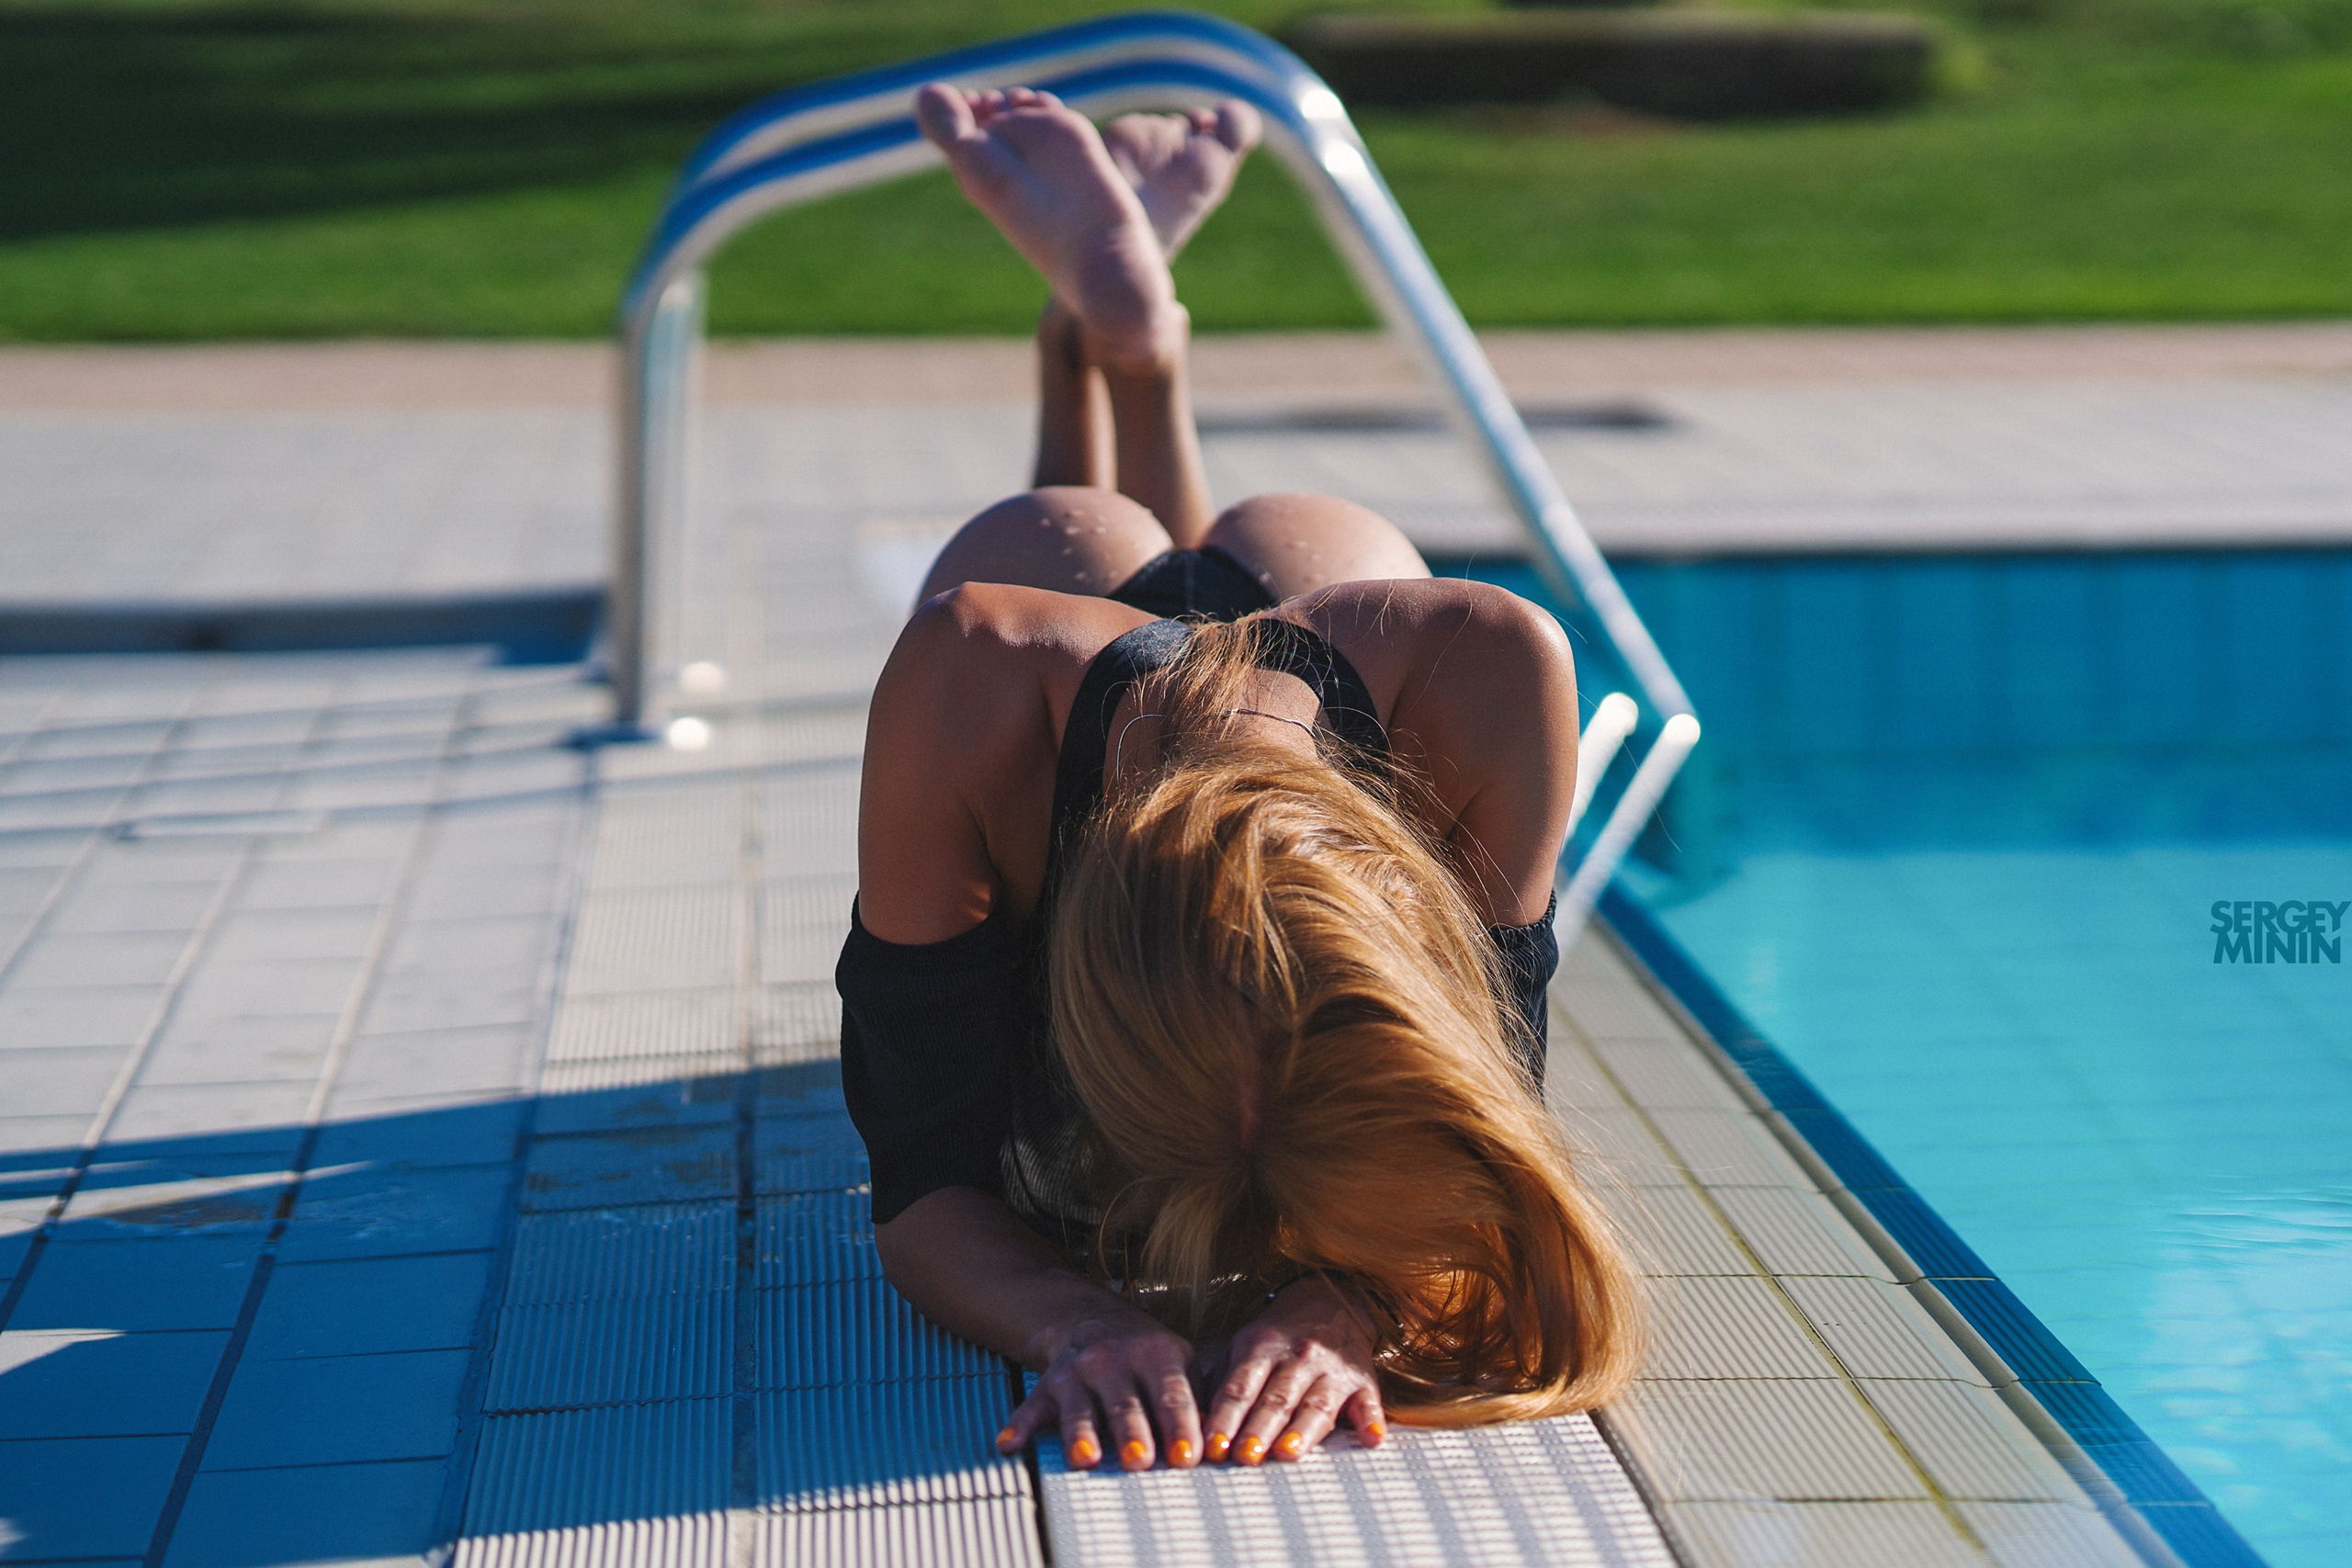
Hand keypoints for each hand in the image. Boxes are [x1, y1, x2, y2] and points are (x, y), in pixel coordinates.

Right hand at [999, 1308, 1202, 1470]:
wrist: (1093, 1318)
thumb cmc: (1147, 1354)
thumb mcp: (1179, 1363)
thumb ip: (1197, 1401)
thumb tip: (1220, 1443)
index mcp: (1157, 1355)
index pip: (1172, 1395)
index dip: (1180, 1426)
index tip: (1187, 1456)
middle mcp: (1115, 1361)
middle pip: (1125, 1403)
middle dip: (1132, 1432)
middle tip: (1140, 1461)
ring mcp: (1078, 1372)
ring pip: (1079, 1407)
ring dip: (1081, 1433)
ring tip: (1086, 1458)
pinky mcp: (1048, 1385)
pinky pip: (1031, 1407)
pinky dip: (1019, 1425)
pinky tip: (1009, 1445)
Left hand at [1205, 1274, 1386, 1464]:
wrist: (1330, 1301)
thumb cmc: (1277, 1338)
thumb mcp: (1243, 1346)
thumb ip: (1222, 1382)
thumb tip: (1194, 1422)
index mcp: (1262, 1348)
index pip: (1240, 1387)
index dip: (1226, 1418)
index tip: (1213, 1446)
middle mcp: (1298, 1357)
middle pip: (1276, 1398)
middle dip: (1259, 1428)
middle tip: (1244, 1456)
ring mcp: (1332, 1369)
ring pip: (1316, 1403)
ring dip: (1301, 1431)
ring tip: (1287, 1454)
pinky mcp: (1363, 1380)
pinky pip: (1368, 1401)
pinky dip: (1371, 1420)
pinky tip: (1371, 1438)